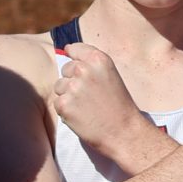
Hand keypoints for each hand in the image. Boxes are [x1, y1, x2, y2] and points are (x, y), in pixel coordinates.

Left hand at [49, 42, 152, 163]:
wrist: (124, 132)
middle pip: (65, 69)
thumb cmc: (120, 106)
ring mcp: (73, 87)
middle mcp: (84, 69)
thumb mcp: (111, 76)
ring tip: (86, 107)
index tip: (77, 66)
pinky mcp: (64, 104)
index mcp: (98, 59)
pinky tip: (82, 116)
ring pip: (59, 86)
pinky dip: (66, 111)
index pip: (74, 49)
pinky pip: (58, 103)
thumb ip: (92, 64)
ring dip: (68, 96)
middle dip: (73, 80)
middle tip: (90, 96)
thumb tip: (66, 51)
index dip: (74, 57)